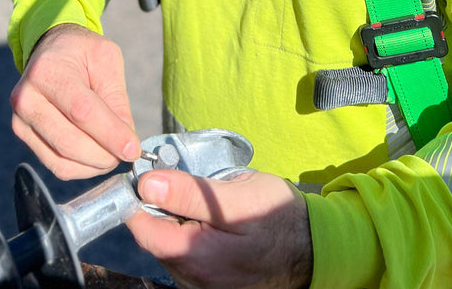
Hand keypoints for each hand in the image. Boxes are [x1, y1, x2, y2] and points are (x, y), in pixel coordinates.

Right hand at [10, 23, 140, 178]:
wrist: (51, 50)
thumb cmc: (81, 53)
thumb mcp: (106, 59)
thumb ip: (116, 99)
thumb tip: (125, 141)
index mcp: (48, 71)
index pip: (81, 111)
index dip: (110, 134)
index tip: (133, 149)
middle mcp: (27, 98)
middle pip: (69, 141)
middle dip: (105, 154)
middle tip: (127, 152)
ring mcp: (21, 120)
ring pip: (63, 160)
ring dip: (95, 165)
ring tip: (113, 152)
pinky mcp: (24, 135)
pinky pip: (56, 165)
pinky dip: (82, 168)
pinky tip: (96, 155)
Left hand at [127, 169, 311, 288]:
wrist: (314, 248)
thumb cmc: (277, 217)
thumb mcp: (235, 195)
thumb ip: (189, 193)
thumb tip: (147, 183)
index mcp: (195, 257)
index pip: (143, 229)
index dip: (137, 198)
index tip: (145, 173)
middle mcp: (193, 279)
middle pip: (155, 238)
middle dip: (158, 206)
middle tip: (178, 178)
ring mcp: (201, 284)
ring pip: (169, 245)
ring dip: (174, 219)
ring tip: (200, 198)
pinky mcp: (210, 283)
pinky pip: (186, 254)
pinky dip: (188, 232)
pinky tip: (208, 218)